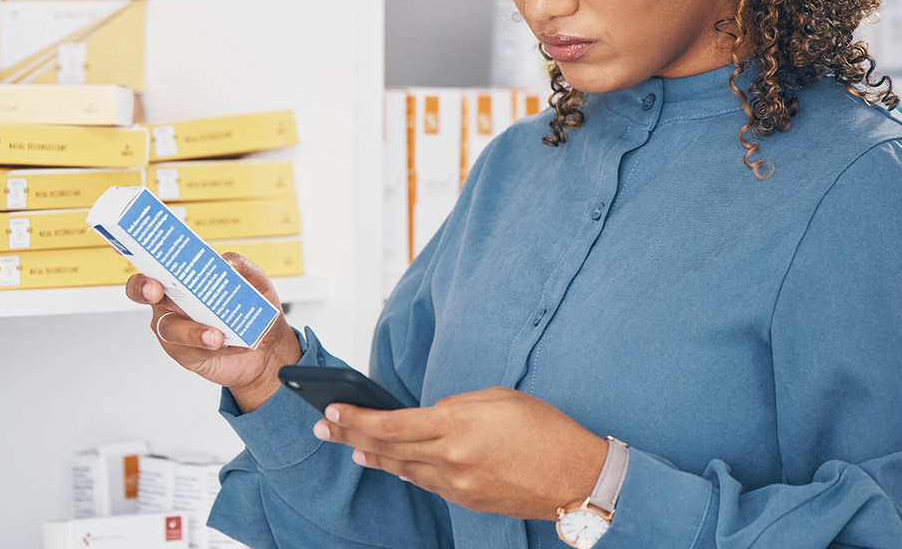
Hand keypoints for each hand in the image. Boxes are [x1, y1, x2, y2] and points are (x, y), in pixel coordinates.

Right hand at [124, 252, 301, 412]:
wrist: (267, 350)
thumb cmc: (254, 311)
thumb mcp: (256, 282)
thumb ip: (240, 266)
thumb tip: (225, 262)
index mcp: (184, 276)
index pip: (154, 260)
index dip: (134, 250)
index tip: (126, 244)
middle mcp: (173, 300)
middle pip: (143, 291)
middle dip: (144, 287)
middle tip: (156, 289)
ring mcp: (176, 327)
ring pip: (169, 326)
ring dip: (190, 330)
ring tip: (216, 335)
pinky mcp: (183, 352)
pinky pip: (185, 348)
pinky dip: (204, 344)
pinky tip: (221, 342)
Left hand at [314, 387, 608, 519]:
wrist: (578, 477)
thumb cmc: (545, 430)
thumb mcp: (497, 398)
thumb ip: (455, 406)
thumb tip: (429, 416)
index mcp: (456, 425)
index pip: (390, 423)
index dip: (355, 418)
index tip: (332, 409)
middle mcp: (450, 458)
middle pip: (386, 448)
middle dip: (350, 436)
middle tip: (323, 428)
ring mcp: (457, 485)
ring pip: (403, 469)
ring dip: (374, 456)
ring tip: (351, 446)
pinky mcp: (467, 501)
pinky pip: (427, 483)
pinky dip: (406, 470)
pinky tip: (393, 463)